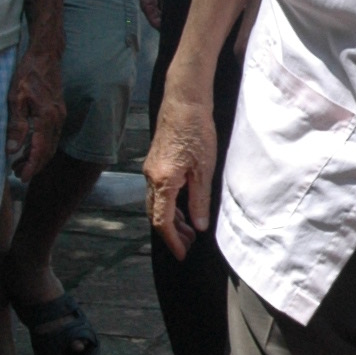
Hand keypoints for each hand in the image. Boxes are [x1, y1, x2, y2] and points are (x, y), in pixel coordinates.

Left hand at [7, 45, 65, 178]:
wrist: (45, 56)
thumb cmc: (28, 74)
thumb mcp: (16, 98)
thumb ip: (16, 125)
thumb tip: (12, 149)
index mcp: (46, 118)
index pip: (40, 150)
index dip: (31, 166)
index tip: (21, 177)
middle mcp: (57, 120)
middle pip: (48, 151)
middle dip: (34, 165)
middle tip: (17, 173)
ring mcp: (60, 116)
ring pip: (51, 145)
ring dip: (37, 157)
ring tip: (20, 163)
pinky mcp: (58, 112)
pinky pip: (52, 136)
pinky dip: (42, 146)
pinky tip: (29, 146)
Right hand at [143, 92, 217, 258]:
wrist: (184, 101)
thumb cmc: (197, 130)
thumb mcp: (205, 169)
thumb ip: (200, 200)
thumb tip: (200, 226)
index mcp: (163, 181)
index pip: (162, 221)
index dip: (173, 241)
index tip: (183, 254)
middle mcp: (151, 177)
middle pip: (155, 214)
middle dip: (171, 233)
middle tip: (190, 244)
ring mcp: (150, 169)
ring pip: (155, 203)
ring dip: (171, 219)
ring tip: (191, 228)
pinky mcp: (155, 162)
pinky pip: (157, 191)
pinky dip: (169, 204)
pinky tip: (184, 206)